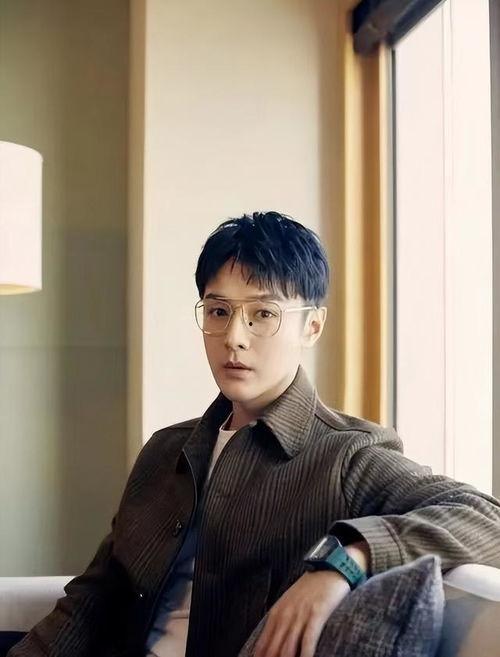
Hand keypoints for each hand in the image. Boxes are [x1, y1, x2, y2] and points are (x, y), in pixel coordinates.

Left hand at [253, 541, 369, 656]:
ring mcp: (300, 615)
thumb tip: (272, 644)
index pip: (262, 645)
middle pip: (273, 650)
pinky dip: (306, 656)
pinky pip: (308, 641)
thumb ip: (280, 622)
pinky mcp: (316, 615)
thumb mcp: (289, 603)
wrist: (329, 568)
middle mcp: (285, 615)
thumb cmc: (311, 589)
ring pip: (287, 649)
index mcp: (276, 613)